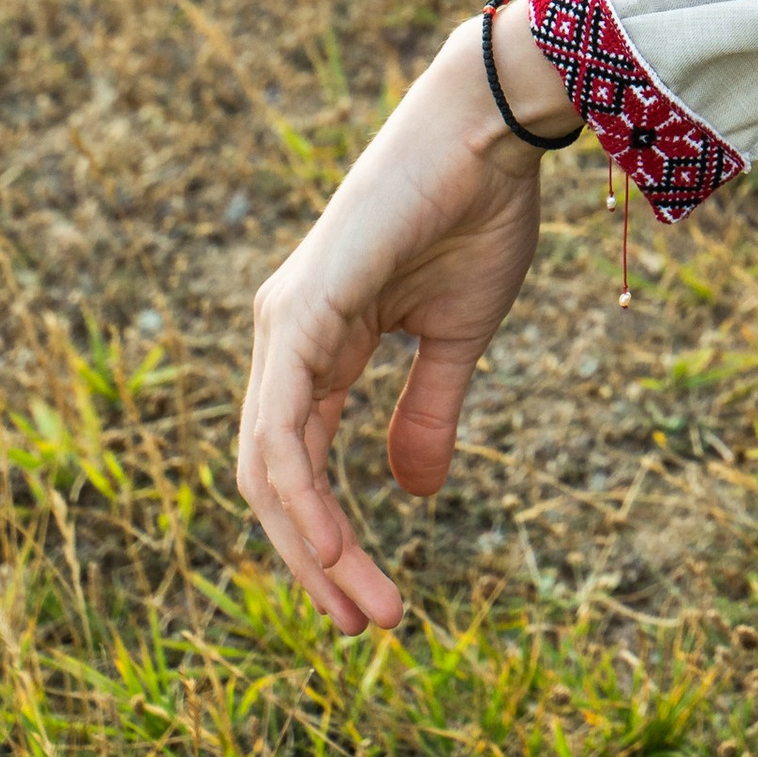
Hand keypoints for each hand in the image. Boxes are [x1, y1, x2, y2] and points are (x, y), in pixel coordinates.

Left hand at [236, 6, 576, 632]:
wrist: (490, 129)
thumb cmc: (477, 213)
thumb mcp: (456, 338)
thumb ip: (425, 412)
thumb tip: (413, 495)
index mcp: (315, 344)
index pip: (297, 465)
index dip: (327, 541)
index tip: (374, 606)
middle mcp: (284, 338)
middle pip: (271, 480)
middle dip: (314, 563)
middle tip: (365, 627)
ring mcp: (284, 326)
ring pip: (268, 468)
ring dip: (311, 549)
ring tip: (362, 608)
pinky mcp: (301, 313)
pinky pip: (284, 429)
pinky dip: (305, 497)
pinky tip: (336, 545)